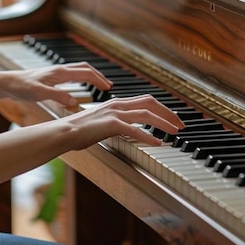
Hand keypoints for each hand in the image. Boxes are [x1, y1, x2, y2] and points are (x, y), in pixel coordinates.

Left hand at [0, 62, 112, 105]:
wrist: (6, 83)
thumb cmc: (20, 87)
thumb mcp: (39, 94)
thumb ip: (58, 97)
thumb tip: (75, 103)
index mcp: (60, 73)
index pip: (86, 73)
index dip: (99, 81)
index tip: (109, 89)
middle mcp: (60, 70)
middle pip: (85, 69)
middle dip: (99, 77)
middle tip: (109, 87)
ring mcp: (56, 73)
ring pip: (79, 70)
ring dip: (91, 76)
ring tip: (99, 85)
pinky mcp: (51, 77)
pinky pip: (72, 75)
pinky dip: (81, 78)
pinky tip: (80, 86)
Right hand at [58, 94, 185, 147]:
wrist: (64, 132)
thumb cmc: (79, 131)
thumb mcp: (102, 123)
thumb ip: (116, 123)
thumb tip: (130, 130)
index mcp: (117, 103)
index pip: (146, 101)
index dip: (162, 108)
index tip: (173, 117)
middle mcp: (118, 104)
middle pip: (151, 103)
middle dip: (169, 113)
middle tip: (181, 124)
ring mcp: (115, 113)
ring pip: (147, 115)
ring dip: (164, 123)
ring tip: (175, 133)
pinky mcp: (111, 124)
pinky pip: (136, 130)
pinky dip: (149, 136)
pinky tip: (158, 143)